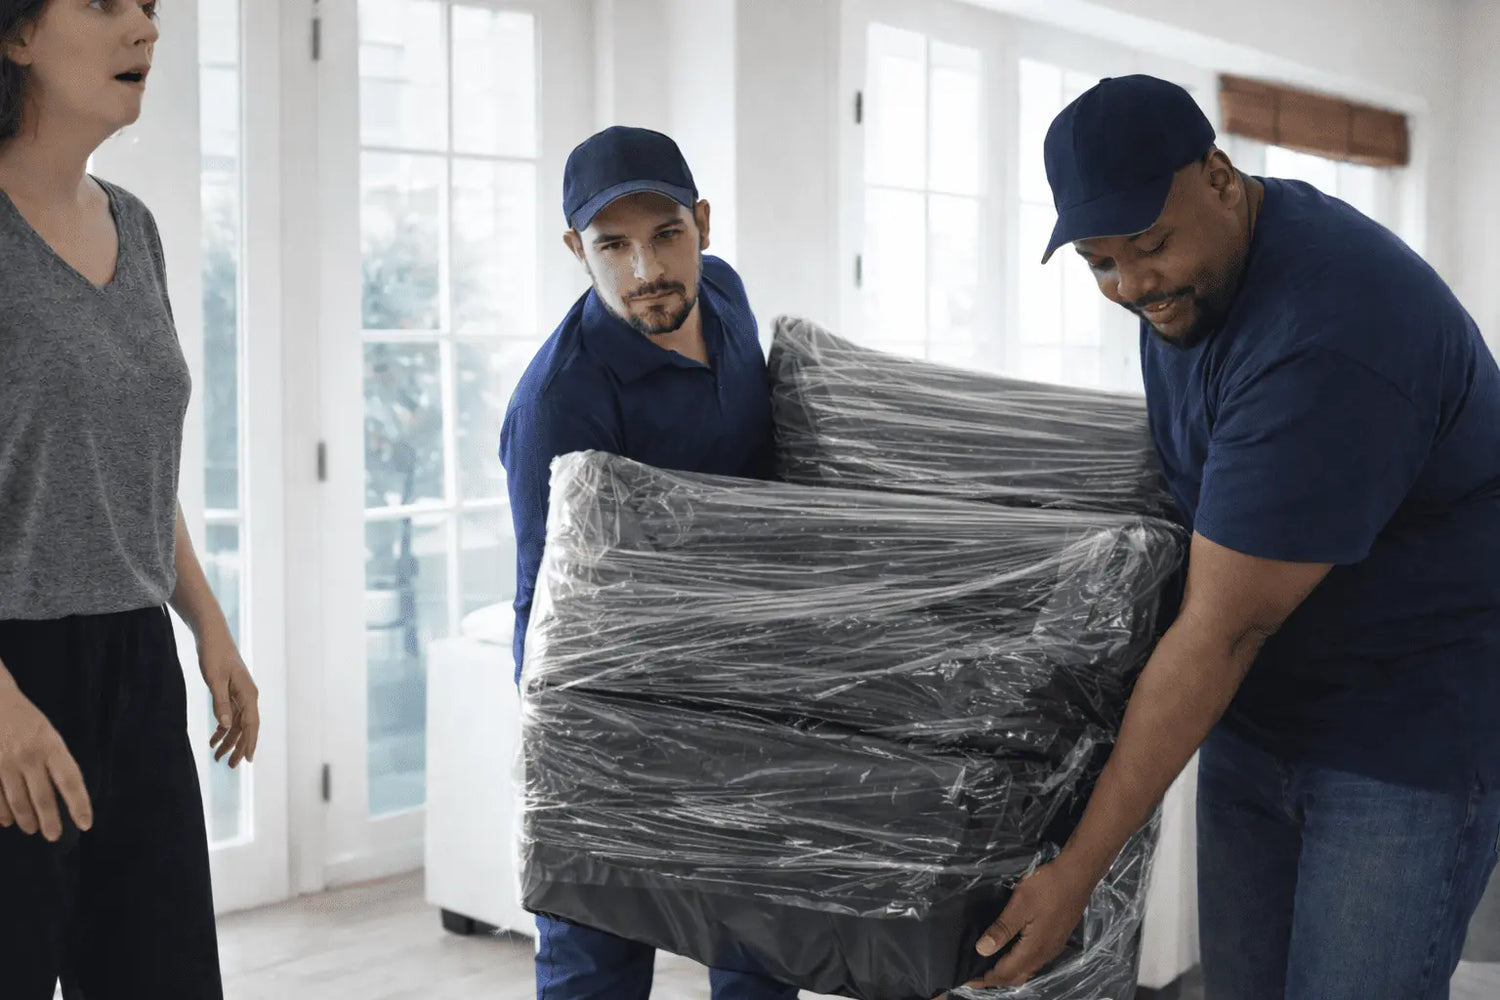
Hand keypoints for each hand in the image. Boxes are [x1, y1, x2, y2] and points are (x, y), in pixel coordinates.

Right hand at [0, 680, 92, 839]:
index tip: (85, 824)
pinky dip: (2, 812)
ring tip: (32, 829)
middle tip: (54, 836)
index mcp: (51, 746)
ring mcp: (4, 763)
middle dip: (50, 821)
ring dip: (26, 819)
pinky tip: (7, 821)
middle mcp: (29, 756)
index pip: (70, 781)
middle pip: (43, 797)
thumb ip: (56, 761)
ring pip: (18, 801)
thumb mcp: (48, 734)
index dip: (79, 805)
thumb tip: (64, 793)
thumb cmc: (27, 720)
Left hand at [198, 632, 259, 767]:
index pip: (251, 725)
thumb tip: (226, 727)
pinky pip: (231, 715)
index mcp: (248, 694)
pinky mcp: (232, 691)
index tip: (247, 760)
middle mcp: (248, 696)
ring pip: (238, 723)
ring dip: (229, 740)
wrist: (212, 635)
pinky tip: (214, 738)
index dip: (249, 743)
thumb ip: (221, 704)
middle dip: (238, 747)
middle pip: (246, 727)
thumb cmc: (214, 655)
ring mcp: (241, 694)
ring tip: (217, 756)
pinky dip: (224, 728)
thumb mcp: (214, 680)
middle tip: (230, 766)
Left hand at [964, 856, 1098, 988]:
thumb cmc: (1047, 887)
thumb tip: (982, 950)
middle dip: (996, 979)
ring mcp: (1053, 947)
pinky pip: (1035, 961)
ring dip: (1009, 972)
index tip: (968, 980)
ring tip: (990, 966)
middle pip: (1017, 976)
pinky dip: (1020, 964)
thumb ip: (1002, 929)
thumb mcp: (1020, 904)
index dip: (986, 979)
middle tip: (976, 975)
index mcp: (1034, 949)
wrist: (1079, 875)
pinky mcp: (1057, 938)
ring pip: (1028, 970)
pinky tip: (1012, 953)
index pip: (1006, 973)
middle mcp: (1045, 954)